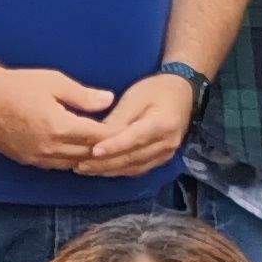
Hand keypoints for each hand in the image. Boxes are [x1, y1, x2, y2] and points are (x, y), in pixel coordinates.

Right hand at [0, 66, 116, 171]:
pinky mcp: (27, 161)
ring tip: (101, 148)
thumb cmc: (18, 85)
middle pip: (88, 154)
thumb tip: (109, 100)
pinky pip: (56, 166)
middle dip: (104, 148)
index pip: (98, 136)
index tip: (127, 127)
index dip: (115, 133)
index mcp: (59, 126)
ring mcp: (36, 157)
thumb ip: (83, 95)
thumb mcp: (54, 82)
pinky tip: (76, 151)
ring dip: (87, 157)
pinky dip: (69, 160)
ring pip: (73, 164)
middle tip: (119, 140)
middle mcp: (49, 147)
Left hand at [81, 72, 196, 179]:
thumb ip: (118, 118)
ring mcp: (166, 155)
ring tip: (84, 169)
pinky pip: (137, 169)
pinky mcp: (161, 160)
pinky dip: (118, 171)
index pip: (134, 138)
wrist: (182, 94)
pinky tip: (101, 170)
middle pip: (132, 157)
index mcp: (163, 124)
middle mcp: (167, 144)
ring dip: (108, 170)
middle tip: (79, 165)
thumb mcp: (135, 97)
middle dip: (104, 163)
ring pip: (133, 167)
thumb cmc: (155, 90)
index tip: (92, 151)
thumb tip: (96, 136)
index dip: (113, 146)